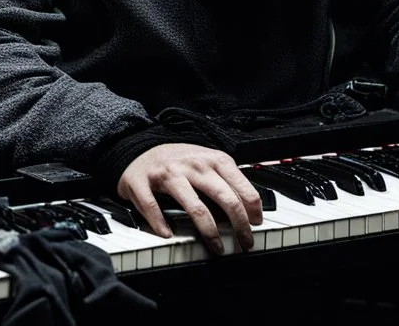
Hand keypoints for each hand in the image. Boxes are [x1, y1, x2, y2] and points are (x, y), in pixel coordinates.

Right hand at [117, 142, 262, 255]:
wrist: (142, 150)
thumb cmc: (179, 161)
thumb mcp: (207, 162)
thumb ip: (227, 180)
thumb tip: (251, 208)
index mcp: (212, 159)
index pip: (241, 186)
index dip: (252, 209)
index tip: (256, 225)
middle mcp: (193, 165)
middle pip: (224, 198)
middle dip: (239, 225)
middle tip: (245, 243)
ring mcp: (169, 173)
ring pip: (196, 207)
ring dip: (210, 232)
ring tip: (217, 248)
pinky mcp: (143, 183)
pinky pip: (153, 207)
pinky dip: (161, 224)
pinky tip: (168, 234)